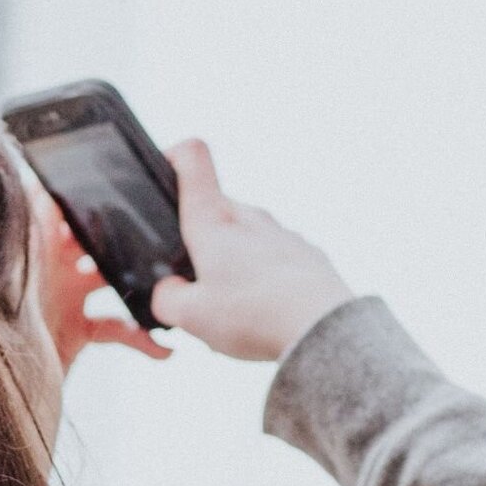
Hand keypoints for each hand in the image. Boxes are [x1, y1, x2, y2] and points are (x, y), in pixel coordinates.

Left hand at [30, 188, 170, 373]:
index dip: (93, 193)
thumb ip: (29, 216)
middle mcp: (50, 264)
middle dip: (127, 237)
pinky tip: (164, 351)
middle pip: (98, 238)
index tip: (129, 187)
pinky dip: (141, 339)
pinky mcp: (77, 329)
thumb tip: (43, 177)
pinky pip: (117, 328)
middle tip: (158, 238)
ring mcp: (65, 297)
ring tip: (173, 293)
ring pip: (115, 281)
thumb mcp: (13, 256)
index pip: (65, 202)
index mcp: (35, 239)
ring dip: (144, 288)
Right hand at [150, 139, 354, 361]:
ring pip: (245, 239)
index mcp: (213, 220)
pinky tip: (265, 314)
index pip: (192, 157)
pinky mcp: (306, 254)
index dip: (175, 157)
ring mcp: (281, 233)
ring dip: (233, 265)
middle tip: (197, 286)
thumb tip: (170, 290)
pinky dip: (264, 281)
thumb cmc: (254, 315)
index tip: (165, 173)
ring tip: (235, 310)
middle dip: (201, 243)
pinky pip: (273, 260)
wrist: (320, 328)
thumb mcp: (190, 316)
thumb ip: (167, 298)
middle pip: (215, 212)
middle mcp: (249, 216)